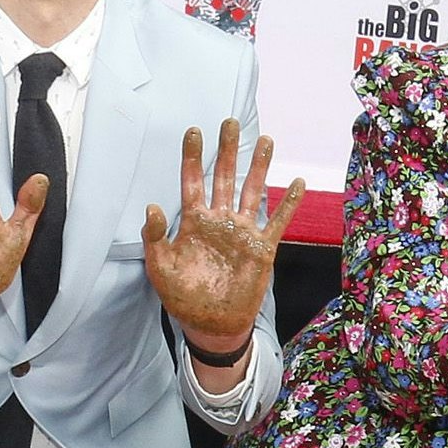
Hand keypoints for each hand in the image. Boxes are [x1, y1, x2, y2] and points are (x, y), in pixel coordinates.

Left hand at [144, 118, 302, 354]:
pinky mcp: (262, 248)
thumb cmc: (183, 297)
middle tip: (229, 122)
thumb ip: (155, 237)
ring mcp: (242, 232)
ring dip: (258, 167)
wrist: (212, 325)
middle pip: (225, 177)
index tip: (193, 131)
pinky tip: (296, 182)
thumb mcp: (160, 267)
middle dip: (227, 150)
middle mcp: (220, 220)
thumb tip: (152, 206)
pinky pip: (277, 221)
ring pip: (252, 192)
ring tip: (265, 140)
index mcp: (194, 222)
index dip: (193, 157)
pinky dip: (288, 203)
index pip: (193, 182)